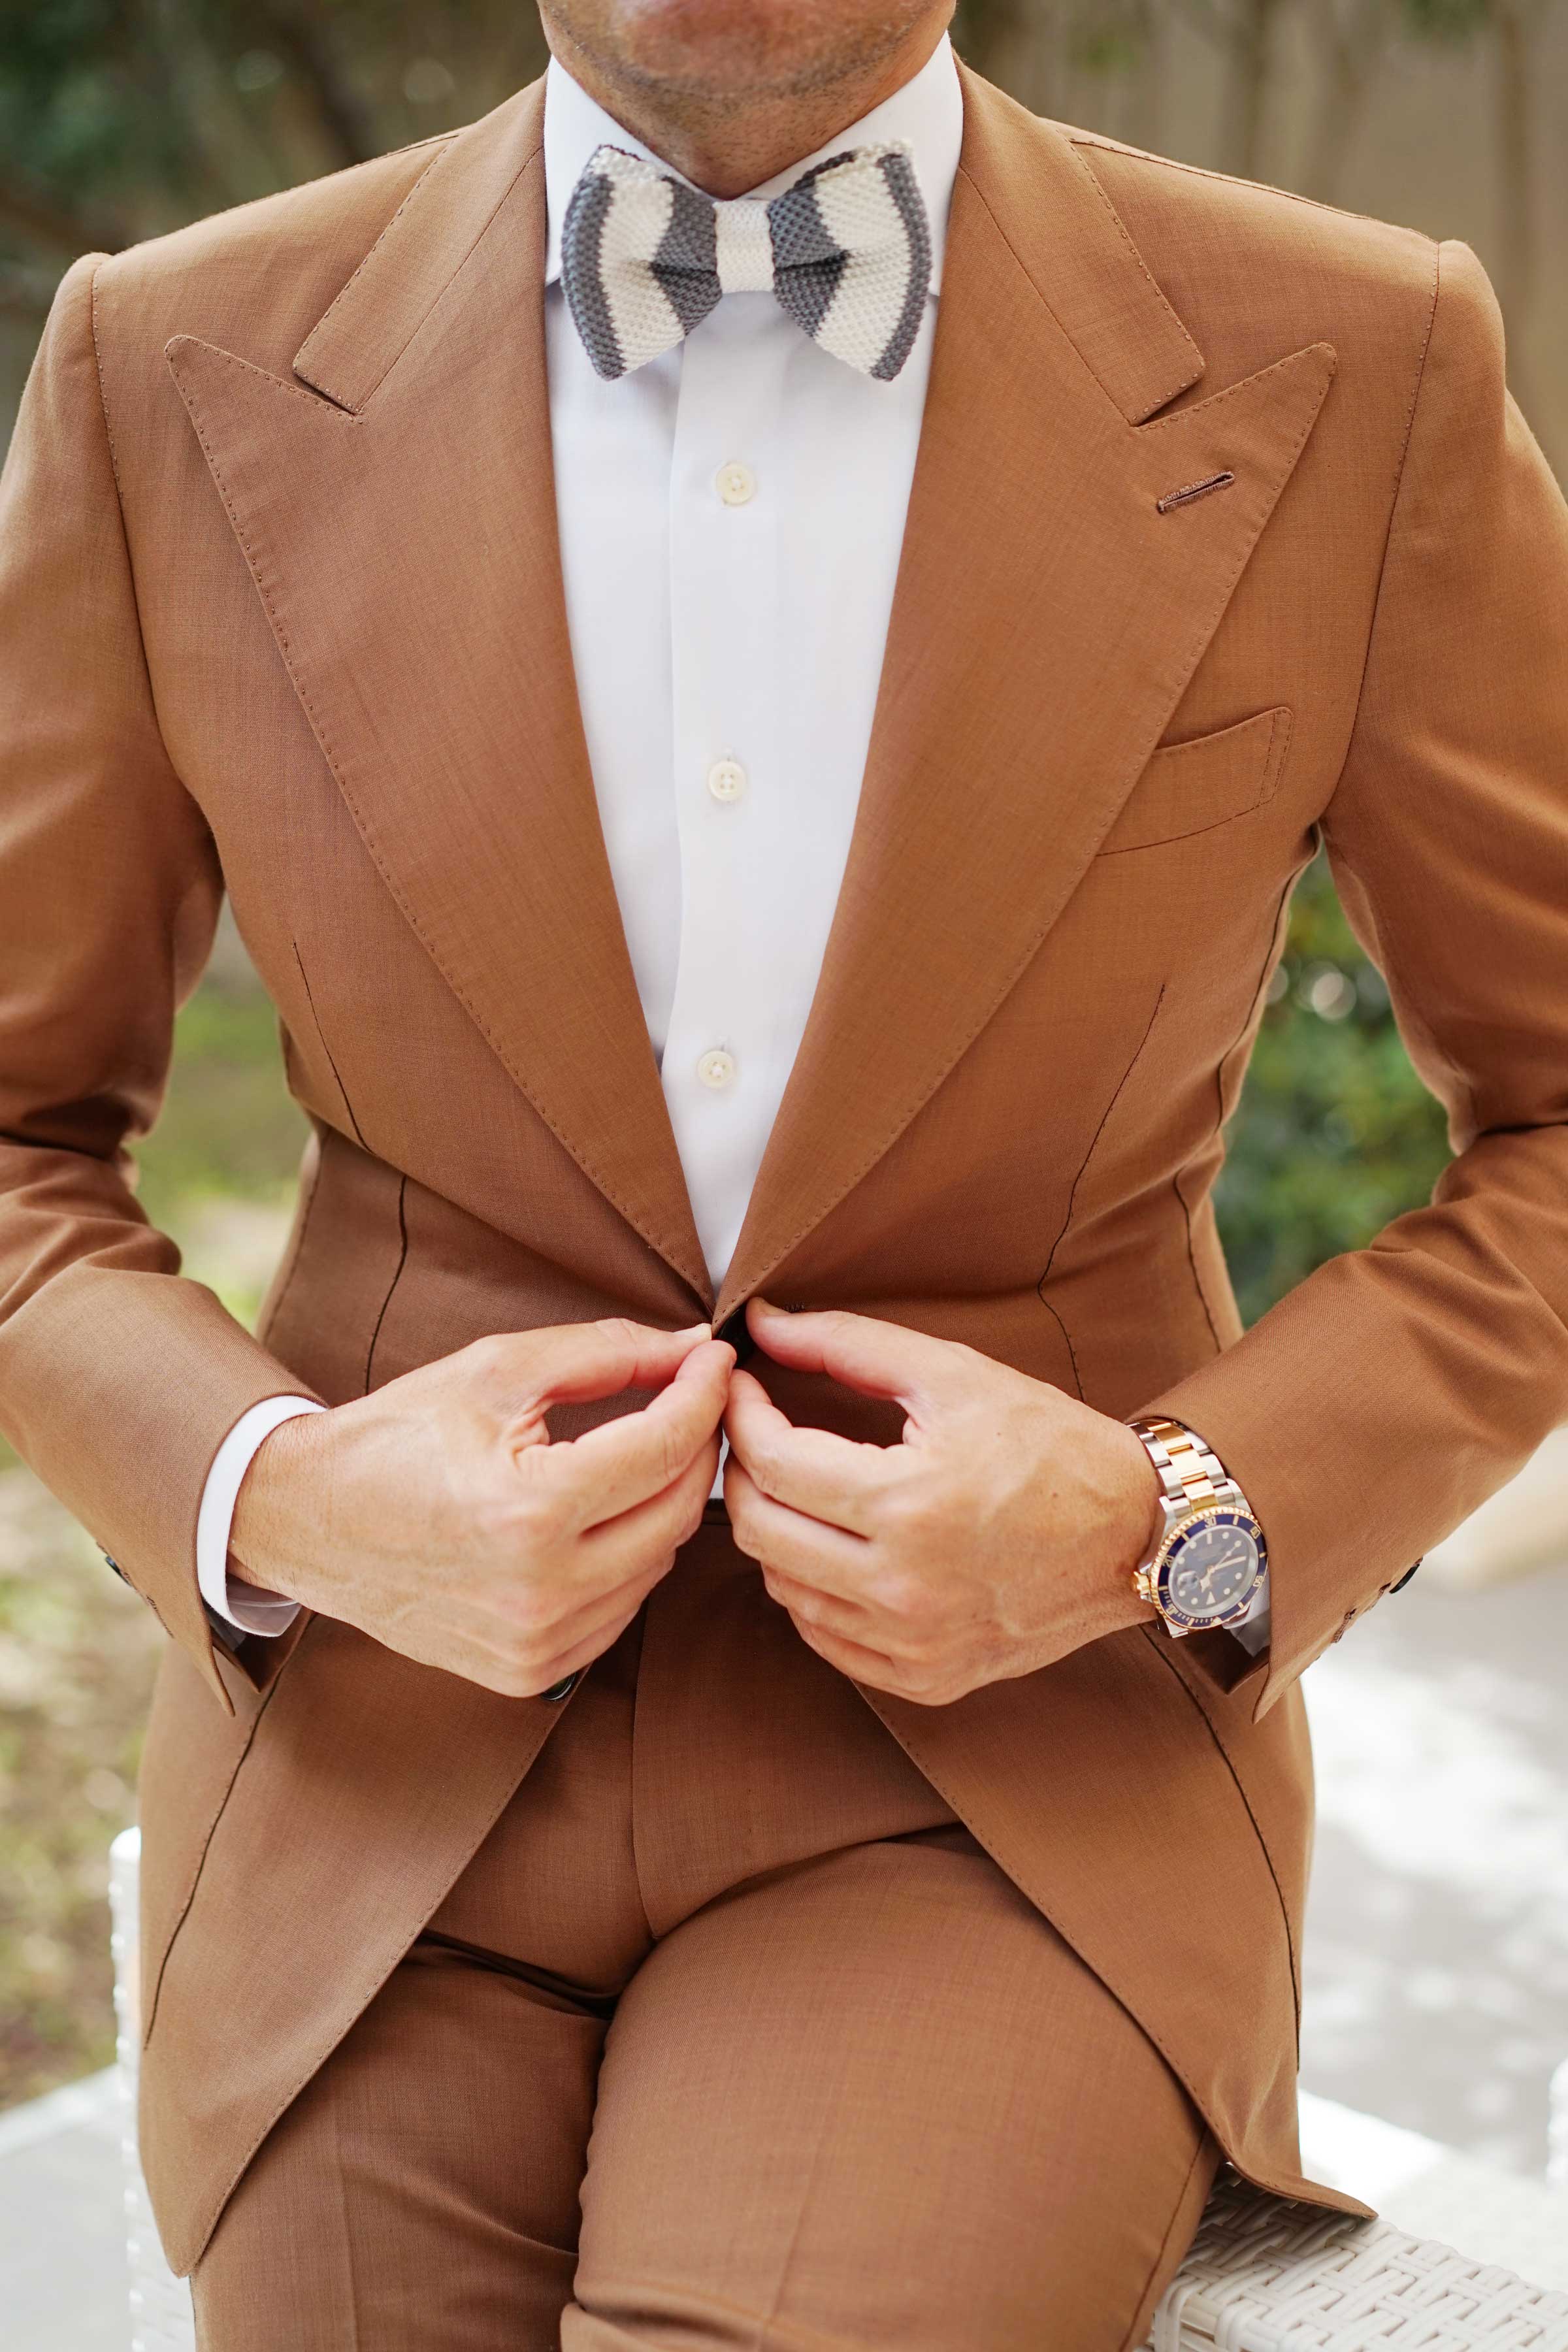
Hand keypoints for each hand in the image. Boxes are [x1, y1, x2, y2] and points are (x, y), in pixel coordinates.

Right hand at [231, 1319, 733, 1696]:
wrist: (308, 1520)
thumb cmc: (398, 1435)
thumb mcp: (497, 1371)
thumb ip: (605, 1353)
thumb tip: (691, 1347)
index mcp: (531, 1512)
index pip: (665, 1447)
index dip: (703, 1392)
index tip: (714, 1358)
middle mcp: (541, 1591)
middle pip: (678, 1510)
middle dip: (696, 1444)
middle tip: (690, 1396)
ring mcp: (537, 1643)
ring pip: (660, 1563)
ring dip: (665, 1501)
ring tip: (645, 1449)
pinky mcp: (529, 1673)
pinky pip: (623, 1609)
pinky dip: (630, 1556)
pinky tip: (605, 1513)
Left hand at [723, 1300, 1160, 1705]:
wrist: (1136, 1535)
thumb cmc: (1049, 1444)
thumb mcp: (953, 1374)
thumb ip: (847, 1343)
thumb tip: (763, 1323)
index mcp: (909, 1505)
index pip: (772, 1464)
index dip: (741, 1417)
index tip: (744, 1388)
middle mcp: (904, 1587)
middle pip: (759, 1532)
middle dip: (741, 1473)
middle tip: (760, 1435)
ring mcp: (914, 1643)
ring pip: (783, 1588)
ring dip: (775, 1530)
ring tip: (801, 1487)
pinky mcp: (926, 1679)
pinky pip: (825, 1638)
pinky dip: (811, 1590)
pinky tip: (835, 1548)